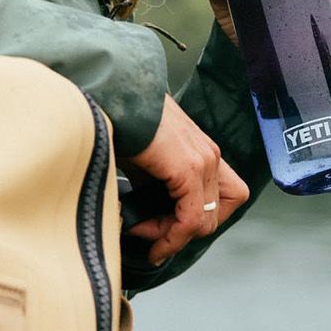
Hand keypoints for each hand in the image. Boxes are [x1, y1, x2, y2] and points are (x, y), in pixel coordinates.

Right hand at [125, 94, 249, 266]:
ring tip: (143, 231)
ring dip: (173, 235)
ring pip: (206, 221)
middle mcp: (210, 156)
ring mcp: (204, 160)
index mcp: (203, 153)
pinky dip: (171, 235)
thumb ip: (154, 187)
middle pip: (216, 215)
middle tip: (148, 231)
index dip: (191, 223)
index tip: (158, 229)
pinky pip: (191, 218)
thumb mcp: (145, 161)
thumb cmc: (122, 122)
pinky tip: (144, 231)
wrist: (112, 95)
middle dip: (181, 232)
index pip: (218, 203)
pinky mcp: (189, 167)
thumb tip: (145, 216)